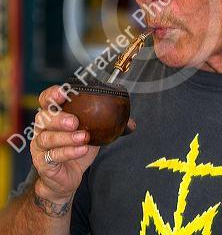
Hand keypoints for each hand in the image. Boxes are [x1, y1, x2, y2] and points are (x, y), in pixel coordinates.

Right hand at [30, 85, 135, 202]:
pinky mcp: (42, 162)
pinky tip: (81, 150)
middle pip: (44, 117)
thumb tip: (131, 124)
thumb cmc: (76, 149)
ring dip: (66, 137)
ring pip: (47, 138)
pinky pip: (53, 156)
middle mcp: (43, 128)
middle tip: (75, 121)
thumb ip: (107, 125)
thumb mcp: (92, 134)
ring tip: (83, 137)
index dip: (52, 95)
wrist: (65, 179)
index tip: (63, 93)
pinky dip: (68, 152)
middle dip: (59, 118)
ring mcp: (40, 146)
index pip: (46, 100)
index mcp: (53, 115)